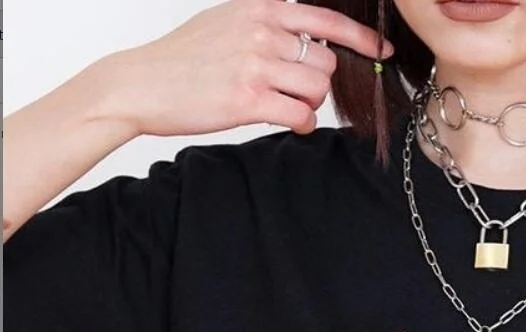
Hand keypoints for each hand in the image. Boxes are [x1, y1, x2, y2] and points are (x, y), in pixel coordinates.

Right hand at [103, 0, 392, 137]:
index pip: (324, 19)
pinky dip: (302, 124)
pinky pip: (301, 115)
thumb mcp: (226, 22)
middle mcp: (260, 32)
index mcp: (259, 9)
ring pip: (317, 89)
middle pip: (324, 62)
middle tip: (295, 92)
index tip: (382, 51)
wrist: (142, 84)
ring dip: (311, 104)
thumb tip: (306, 36)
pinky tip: (290, 123)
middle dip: (318, 83)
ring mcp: (255, 65)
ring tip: (287, 106)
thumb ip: (265, 24)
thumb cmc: (184, 58)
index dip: (360, 39)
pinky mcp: (248, 99)